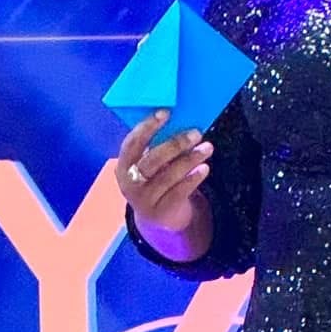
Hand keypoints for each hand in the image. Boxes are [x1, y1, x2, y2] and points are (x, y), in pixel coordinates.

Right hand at [114, 109, 212, 232]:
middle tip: (196, 133)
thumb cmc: (154, 181)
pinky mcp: (161, 211)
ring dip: (190, 159)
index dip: (147, 126)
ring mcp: (145, 199)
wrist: (157, 218)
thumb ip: (156, 147)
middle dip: (175, 144)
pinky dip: (193, 179)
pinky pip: (179, 192)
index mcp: (124, 165)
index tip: (165, 112)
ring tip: (207, 148)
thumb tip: (180, 120)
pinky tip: (204, 168)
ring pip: (168, 176)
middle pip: (152, 160)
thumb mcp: (148, 165)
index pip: (132, 143)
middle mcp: (130, 183)